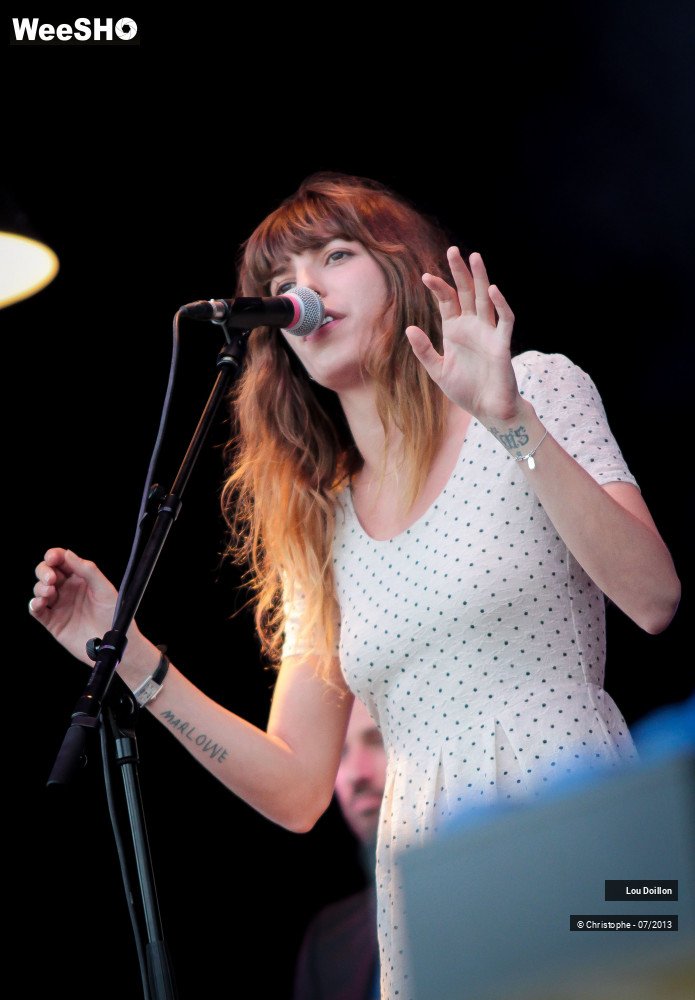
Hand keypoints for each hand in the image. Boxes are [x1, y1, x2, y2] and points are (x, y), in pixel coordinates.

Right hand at [29, 547, 120, 666]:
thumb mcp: (104, 589)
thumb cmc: (114, 615)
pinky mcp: (53, 622)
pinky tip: (39, 603)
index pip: (63, 561)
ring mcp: (60, 605)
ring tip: (49, 592)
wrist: (113, 644)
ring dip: (40, 587)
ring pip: (40, 589)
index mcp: (81, 578)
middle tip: (52, 579)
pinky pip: (37, 611)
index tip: (52, 557)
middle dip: (44, 571)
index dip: (54, 555)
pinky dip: (33, 604)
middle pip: (47, 572)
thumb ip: (88, 570)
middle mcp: (68, 590)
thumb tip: (68, 553)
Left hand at [405, 248, 522, 424]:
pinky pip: (504, 320)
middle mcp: (472, 326)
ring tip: (474, 257)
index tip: (425, 276)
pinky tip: (492, 291)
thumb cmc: (465, 390)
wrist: (488, 409)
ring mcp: (488, 332)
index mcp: (455, 331)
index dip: (438, 288)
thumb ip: (424, 351)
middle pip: (466, 293)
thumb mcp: (437, 371)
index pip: (447, 302)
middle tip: (453, 250)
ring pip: (485, 299)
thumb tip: (409, 329)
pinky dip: (500, 305)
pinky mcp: (502, 343)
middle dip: (460, 272)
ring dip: (481, 278)